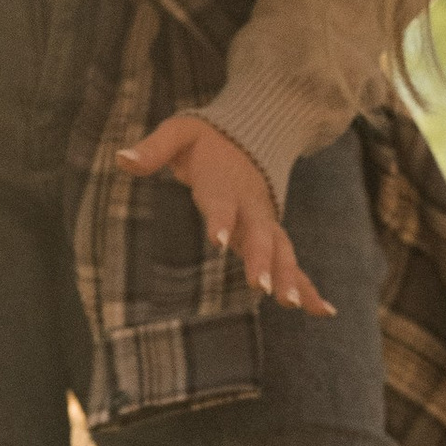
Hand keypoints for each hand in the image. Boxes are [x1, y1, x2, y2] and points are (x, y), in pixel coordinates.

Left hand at [116, 115, 333, 315]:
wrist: (250, 133)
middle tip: (261, 287)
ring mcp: (265, 221)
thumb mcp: (180, 133)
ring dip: (288, 277)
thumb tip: (122, 159)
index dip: (221, 220)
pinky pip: (293, 262)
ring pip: (281, 250)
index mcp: (224, 182)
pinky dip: (309, 286)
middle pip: (259, 234)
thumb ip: (154, 148)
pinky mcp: (272, 235)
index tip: (219, 242)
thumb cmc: (207, 138)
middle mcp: (250, 205)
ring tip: (291, 305)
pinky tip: (323, 312)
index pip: (221, 203)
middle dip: (262, 260)